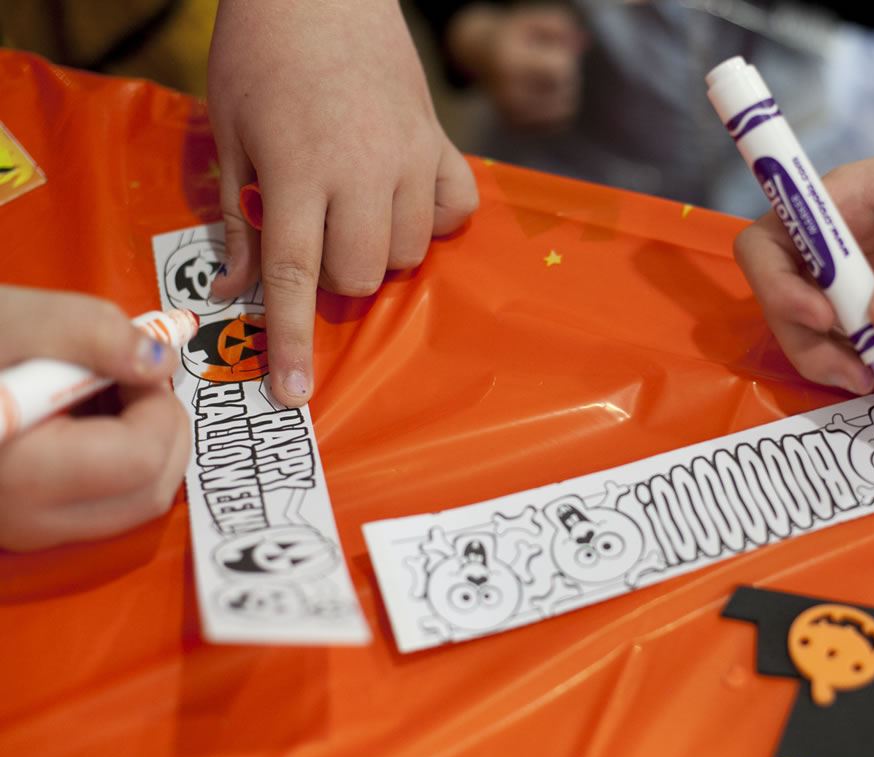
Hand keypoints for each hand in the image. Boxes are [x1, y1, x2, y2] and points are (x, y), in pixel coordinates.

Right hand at [0, 288, 189, 550]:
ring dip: (144, 442)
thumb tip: (160, 363)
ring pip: (136, 502)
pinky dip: (117, 459)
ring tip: (99, 390)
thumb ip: (91, 332)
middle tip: (130, 376)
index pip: (142, 460)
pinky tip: (80, 414)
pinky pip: (104, 504)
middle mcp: (24, 519)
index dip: (157, 403)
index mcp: (19, 472)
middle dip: (162, 427)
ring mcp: (24, 530)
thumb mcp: (11, 318)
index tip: (133, 362)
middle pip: (151, 491)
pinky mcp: (25, 524)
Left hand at [207, 0, 478, 405]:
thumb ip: (234, 216)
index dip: (291, 341)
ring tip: (352, 214)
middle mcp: (362, 174)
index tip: (294, 393)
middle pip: (363, 275)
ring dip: (377, 252)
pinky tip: (403, 200)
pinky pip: (456, 210)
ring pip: (409, 252)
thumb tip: (231, 289)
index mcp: (299, 172)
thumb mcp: (227, 130)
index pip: (293, 276)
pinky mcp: (440, 142)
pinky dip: (432, 220)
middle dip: (334, 278)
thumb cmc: (259, 54)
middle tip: (312, 240)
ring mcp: (410, 158)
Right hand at [446, 5, 586, 129]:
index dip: (566, 57)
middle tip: (549, 62)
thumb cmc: (516, 34)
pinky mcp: (516, 126)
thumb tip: (582, 43)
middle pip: (566, 90)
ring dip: (567, 91)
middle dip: (567, 74)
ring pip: (566, 110)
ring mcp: (511, 114)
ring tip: (549, 76)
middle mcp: (507, 94)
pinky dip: (560, 108)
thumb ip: (562, 25)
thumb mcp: (536, 20)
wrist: (481, 54)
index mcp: (510, 63)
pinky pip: (558, 123)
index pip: (561, 70)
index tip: (553, 49)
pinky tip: (546, 92)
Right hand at [733, 108, 873, 393]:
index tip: (824, 315)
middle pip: (783, 301)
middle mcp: (833, 244)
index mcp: (832, 204)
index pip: (764, 246)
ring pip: (814, 330)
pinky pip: (858, 341)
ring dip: (836, 361)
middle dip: (808, 343)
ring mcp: (858, 275)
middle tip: (856, 373)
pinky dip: (869, 363)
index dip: (776, 286)